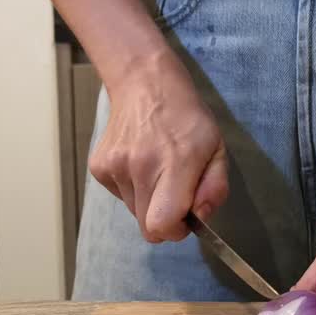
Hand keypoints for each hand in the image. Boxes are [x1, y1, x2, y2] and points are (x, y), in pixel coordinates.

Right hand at [88, 53, 227, 241]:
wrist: (144, 84)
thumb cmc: (187, 118)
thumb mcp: (217, 148)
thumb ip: (215, 187)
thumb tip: (200, 217)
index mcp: (174, 164)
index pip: (161, 224)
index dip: (174, 231)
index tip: (185, 219)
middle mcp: (139, 167)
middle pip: (147, 226)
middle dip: (165, 219)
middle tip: (175, 194)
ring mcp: (114, 167)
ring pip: (134, 211)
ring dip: (149, 202)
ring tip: (158, 170)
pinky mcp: (98, 167)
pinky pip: (120, 195)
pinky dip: (132, 188)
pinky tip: (140, 162)